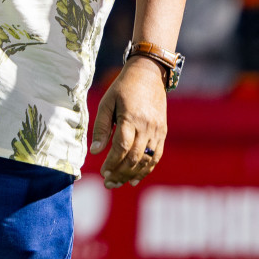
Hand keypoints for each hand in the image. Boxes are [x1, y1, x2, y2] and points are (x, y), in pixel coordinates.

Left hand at [90, 58, 167, 187]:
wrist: (149, 75)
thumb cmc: (123, 88)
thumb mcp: (106, 102)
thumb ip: (102, 128)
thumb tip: (95, 152)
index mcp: (131, 117)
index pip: (122, 147)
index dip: (113, 162)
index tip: (103, 172)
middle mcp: (147, 126)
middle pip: (135, 157)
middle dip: (120, 172)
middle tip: (107, 183)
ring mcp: (157, 130)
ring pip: (147, 160)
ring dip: (132, 174)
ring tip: (118, 183)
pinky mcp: (162, 132)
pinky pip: (156, 156)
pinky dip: (146, 170)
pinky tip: (134, 179)